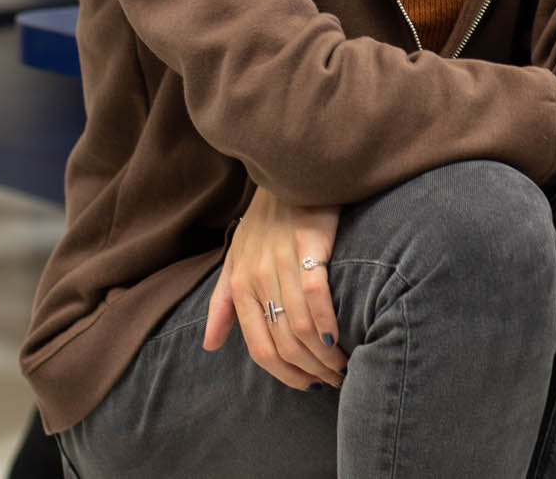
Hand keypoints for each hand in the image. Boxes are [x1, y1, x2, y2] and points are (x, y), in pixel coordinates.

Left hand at [202, 187, 347, 388]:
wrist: (289, 171)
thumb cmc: (266, 218)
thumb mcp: (236, 258)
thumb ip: (223, 303)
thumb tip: (210, 345)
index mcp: (240, 285)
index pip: (259, 348)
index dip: (284, 374)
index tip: (307, 384)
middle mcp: (257, 278)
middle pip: (283, 343)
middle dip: (309, 370)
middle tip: (333, 380)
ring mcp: (281, 262)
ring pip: (301, 326)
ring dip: (325, 355)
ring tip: (345, 365)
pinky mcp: (308, 246)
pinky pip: (317, 296)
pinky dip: (329, 323)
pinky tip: (343, 337)